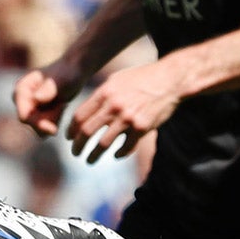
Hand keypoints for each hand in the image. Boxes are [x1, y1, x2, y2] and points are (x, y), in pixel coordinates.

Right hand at [13, 60, 82, 136]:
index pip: (24, 116)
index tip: (55, 129)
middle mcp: (20, 98)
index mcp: (21, 89)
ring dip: (52, 120)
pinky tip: (60, 108)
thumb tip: (36, 98)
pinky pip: (42, 127)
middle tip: (63, 106)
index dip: (38, 125)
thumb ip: (49, 89)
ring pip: (37, 127)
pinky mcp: (34, 111)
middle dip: (48, 120)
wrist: (74, 71)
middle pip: (30, 123)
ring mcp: (26, 105)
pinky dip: (54, 121)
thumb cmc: (68, 73)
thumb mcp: (61, 80)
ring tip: (62, 104)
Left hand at [65, 57, 188, 161]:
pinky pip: (126, 147)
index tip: (69, 138)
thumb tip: (86, 111)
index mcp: (104, 93)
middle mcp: (113, 106)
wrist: (170, 79)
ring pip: (103, 143)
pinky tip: (115, 155)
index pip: (79, 116)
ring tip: (89, 160)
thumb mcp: (116, 79)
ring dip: (94, 155)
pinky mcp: (142, 128)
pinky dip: (119, 154)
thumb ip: (101, 95)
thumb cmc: (142, 78)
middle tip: (75, 153)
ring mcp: (127, 118)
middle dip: (78, 146)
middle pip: (87, 132)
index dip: (71, 130)